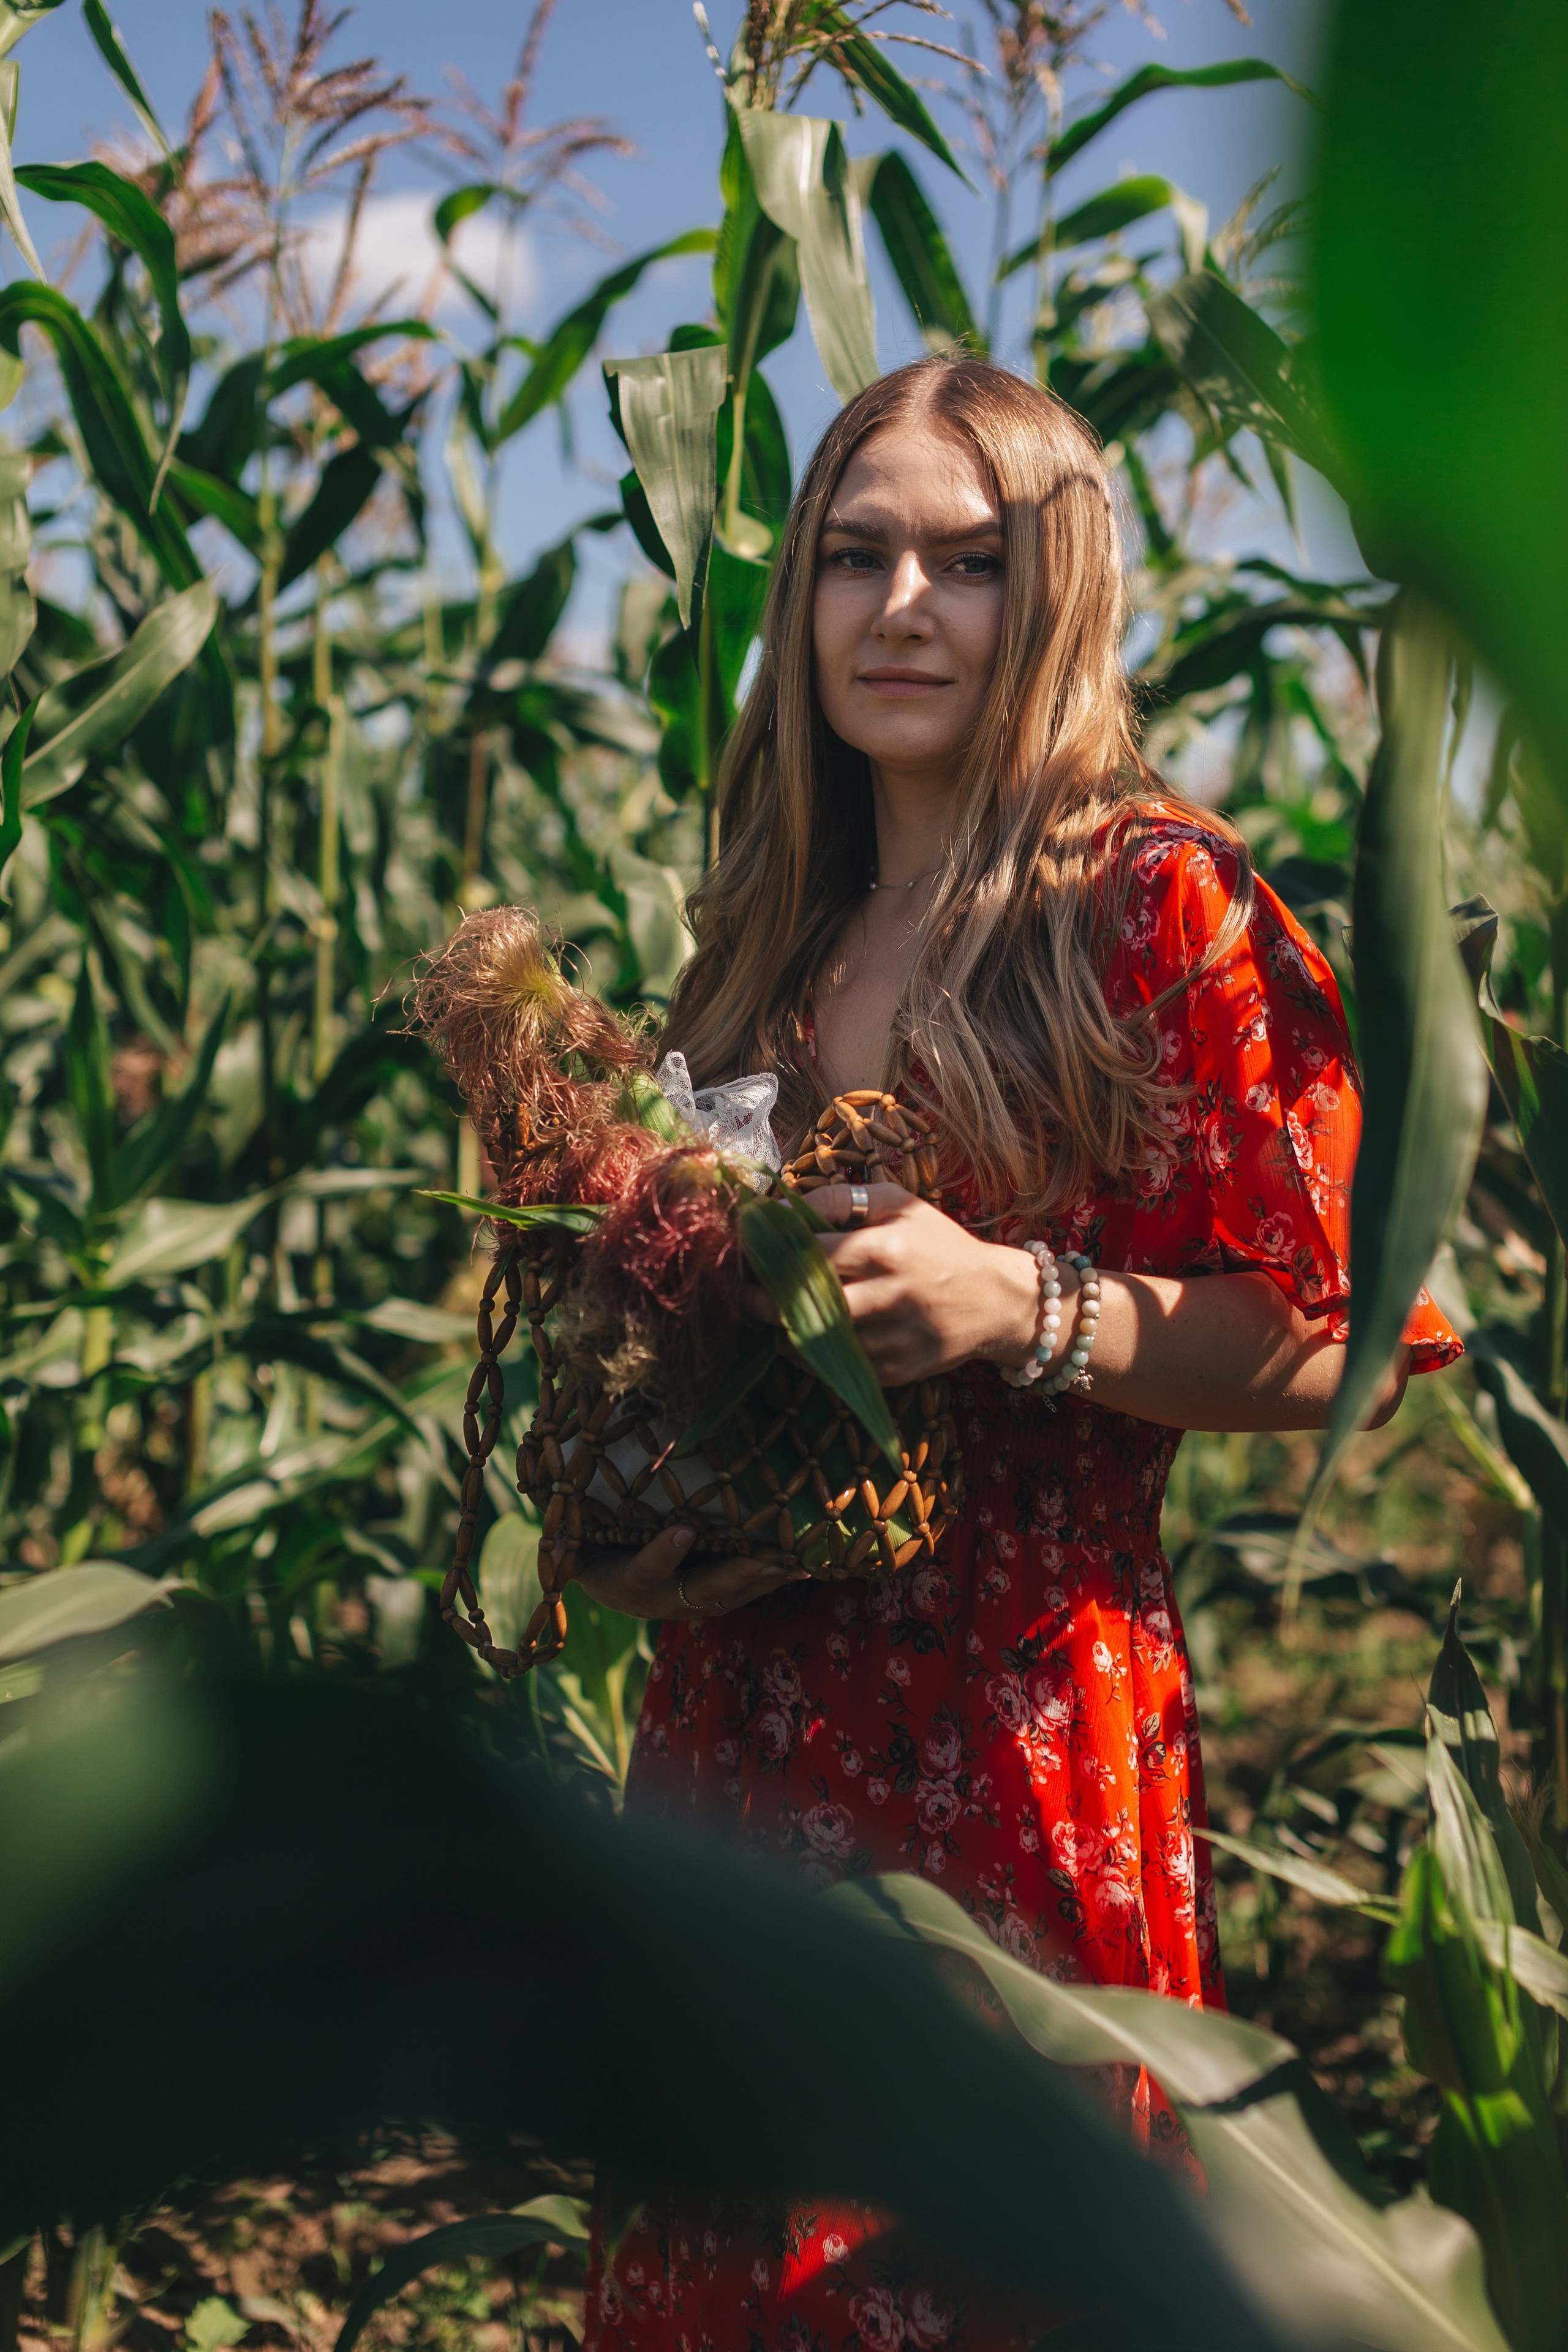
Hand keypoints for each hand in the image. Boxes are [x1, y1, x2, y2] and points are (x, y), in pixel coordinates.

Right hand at [571, 1521, 810, 1619]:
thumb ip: (565, 1549)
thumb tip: (548, 1539)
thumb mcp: (571, 1550)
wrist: (604, 1582)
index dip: (664, 1555)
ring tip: (799, 1564)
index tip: (685, 1530)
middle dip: (738, 1575)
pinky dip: (769, 1580)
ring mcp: (687, 1604)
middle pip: (702, 1591)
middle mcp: (661, 1601)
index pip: (645, 1572)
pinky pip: (741, 1593)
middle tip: (771, 1559)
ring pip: (730, 1596)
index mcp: (625, 1583)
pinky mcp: (707, 1600)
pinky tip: (799, 1565)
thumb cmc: (589, 1550)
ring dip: (764, 1581)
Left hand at [746, 1181, 1043, 1385]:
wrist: (997, 1301)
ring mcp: (893, 1339)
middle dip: (761, 1301)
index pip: (808, 1253)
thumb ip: (841, 1199)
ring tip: (772, 1315)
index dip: (769, 1254)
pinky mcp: (896, 1371)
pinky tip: (808, 1336)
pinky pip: (837, 1368)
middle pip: (803, 1305)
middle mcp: (889, 1296)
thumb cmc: (940, 1244)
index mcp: (886, 1248)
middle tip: (742, 1293)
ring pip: (814, 1344)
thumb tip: (784, 1207)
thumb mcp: (901, 1203)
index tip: (746, 1252)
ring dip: (783, 1331)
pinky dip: (813, 1355)